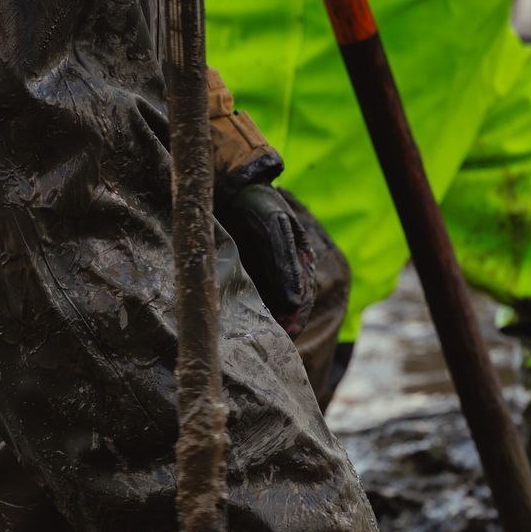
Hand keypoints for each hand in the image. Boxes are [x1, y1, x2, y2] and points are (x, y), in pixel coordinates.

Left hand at [219, 183, 344, 339]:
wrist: (226, 187)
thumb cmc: (256, 203)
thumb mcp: (275, 227)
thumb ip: (286, 263)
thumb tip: (295, 302)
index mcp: (300, 258)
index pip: (304, 293)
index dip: (298, 315)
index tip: (289, 331)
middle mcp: (284, 269)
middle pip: (288, 305)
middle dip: (283, 324)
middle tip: (273, 344)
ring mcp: (263, 273)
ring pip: (269, 305)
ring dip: (265, 323)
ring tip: (257, 341)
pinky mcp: (243, 274)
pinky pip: (248, 298)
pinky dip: (247, 312)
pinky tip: (239, 325)